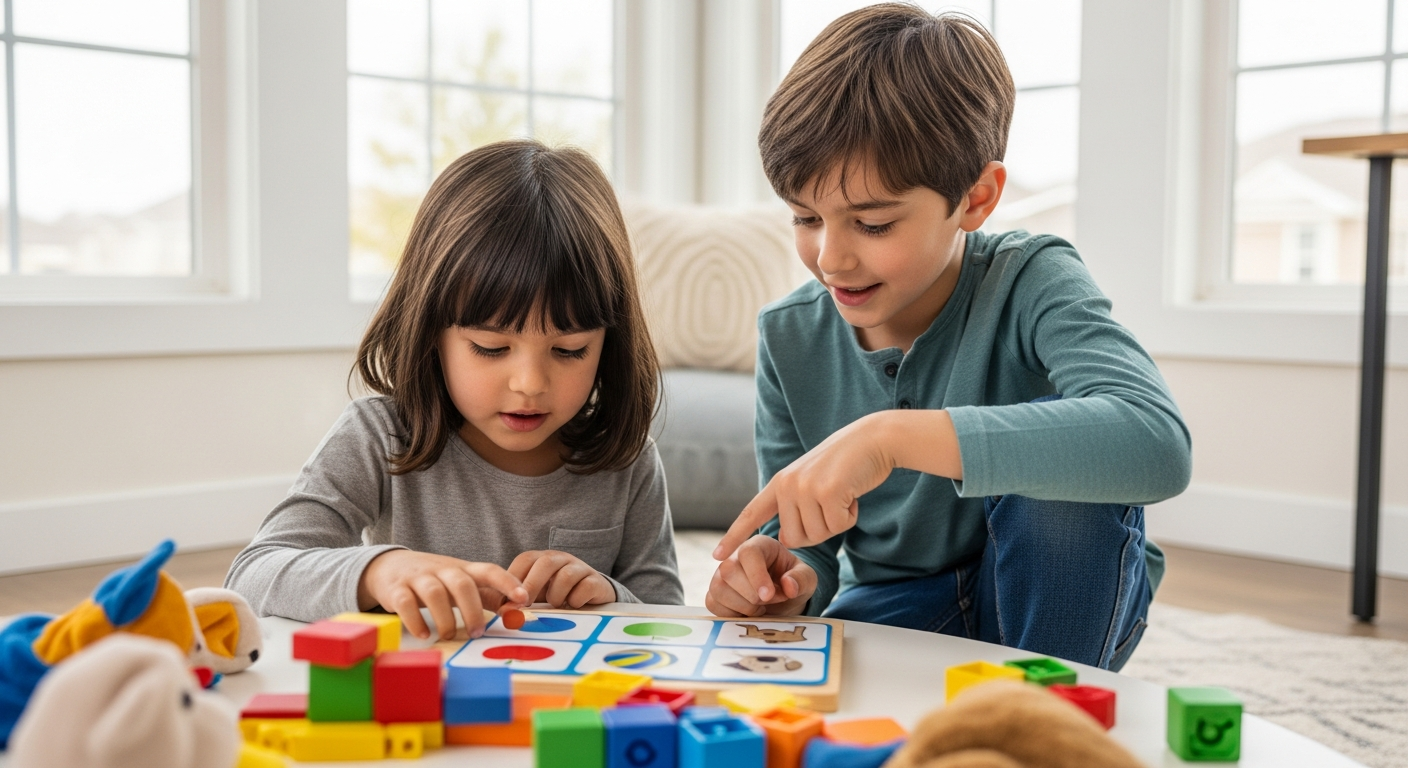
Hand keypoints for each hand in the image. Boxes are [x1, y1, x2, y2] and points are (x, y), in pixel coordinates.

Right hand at [358, 550, 528, 640]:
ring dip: (445, 618)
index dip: (507, 582)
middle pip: (462, 584)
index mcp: (462, 569)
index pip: (489, 570)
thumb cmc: (433, 578)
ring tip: (448, 636)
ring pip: (435, 593)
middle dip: (472, 610)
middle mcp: (442, 570)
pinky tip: (423, 634)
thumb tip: (515, 613)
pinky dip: (415, 621)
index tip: (523, 598)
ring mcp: (418, 578)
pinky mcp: (396, 589)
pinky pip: (406, 604)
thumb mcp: (461, 582)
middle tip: (477, 633)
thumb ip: (486, 596)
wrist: (389, 565)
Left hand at [508, 550, 616, 608]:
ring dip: (557, 595)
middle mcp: (561, 559)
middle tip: (525, 605)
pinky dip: (576, 600)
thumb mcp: (536, 594)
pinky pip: (585, 587)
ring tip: (556, 605)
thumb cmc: (557, 594)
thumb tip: (502, 610)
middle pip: (546, 562)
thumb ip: (519, 599)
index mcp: (542, 559)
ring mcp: (580, 568)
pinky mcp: (596, 580)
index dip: (514, 578)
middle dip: (532, 585)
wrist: (592, 596)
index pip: (525, 559)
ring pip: (566, 575)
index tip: (508, 600)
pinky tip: (574, 606)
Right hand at [705, 535, 816, 617]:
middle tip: (769, 601)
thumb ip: (801, 579)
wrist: (783, 597)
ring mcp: (721, 574)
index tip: (768, 595)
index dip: (756, 575)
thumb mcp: (807, 578)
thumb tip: (789, 586)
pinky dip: (731, 614)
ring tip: (760, 607)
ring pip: (718, 588)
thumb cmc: (793, 581)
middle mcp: (736, 556)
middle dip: (751, 594)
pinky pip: (713, 603)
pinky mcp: (715, 592)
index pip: (748, 552)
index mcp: (760, 545)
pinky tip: (747, 613)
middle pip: (728, 570)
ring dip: (742, 606)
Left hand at [713, 410, 962, 559]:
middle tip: (832, 504)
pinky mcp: (828, 492)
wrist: (873, 438)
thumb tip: (787, 541)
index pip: (751, 513)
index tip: (717, 556)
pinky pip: (838, 526)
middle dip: (817, 531)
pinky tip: (853, 494)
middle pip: (794, 539)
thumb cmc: (846, 465)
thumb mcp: (811, 481)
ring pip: (817, 536)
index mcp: (779, 482)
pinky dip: (851, 516)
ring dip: (836, 522)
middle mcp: (787, 484)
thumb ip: (795, 504)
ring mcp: (805, 487)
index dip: (734, 536)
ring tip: (842, 495)